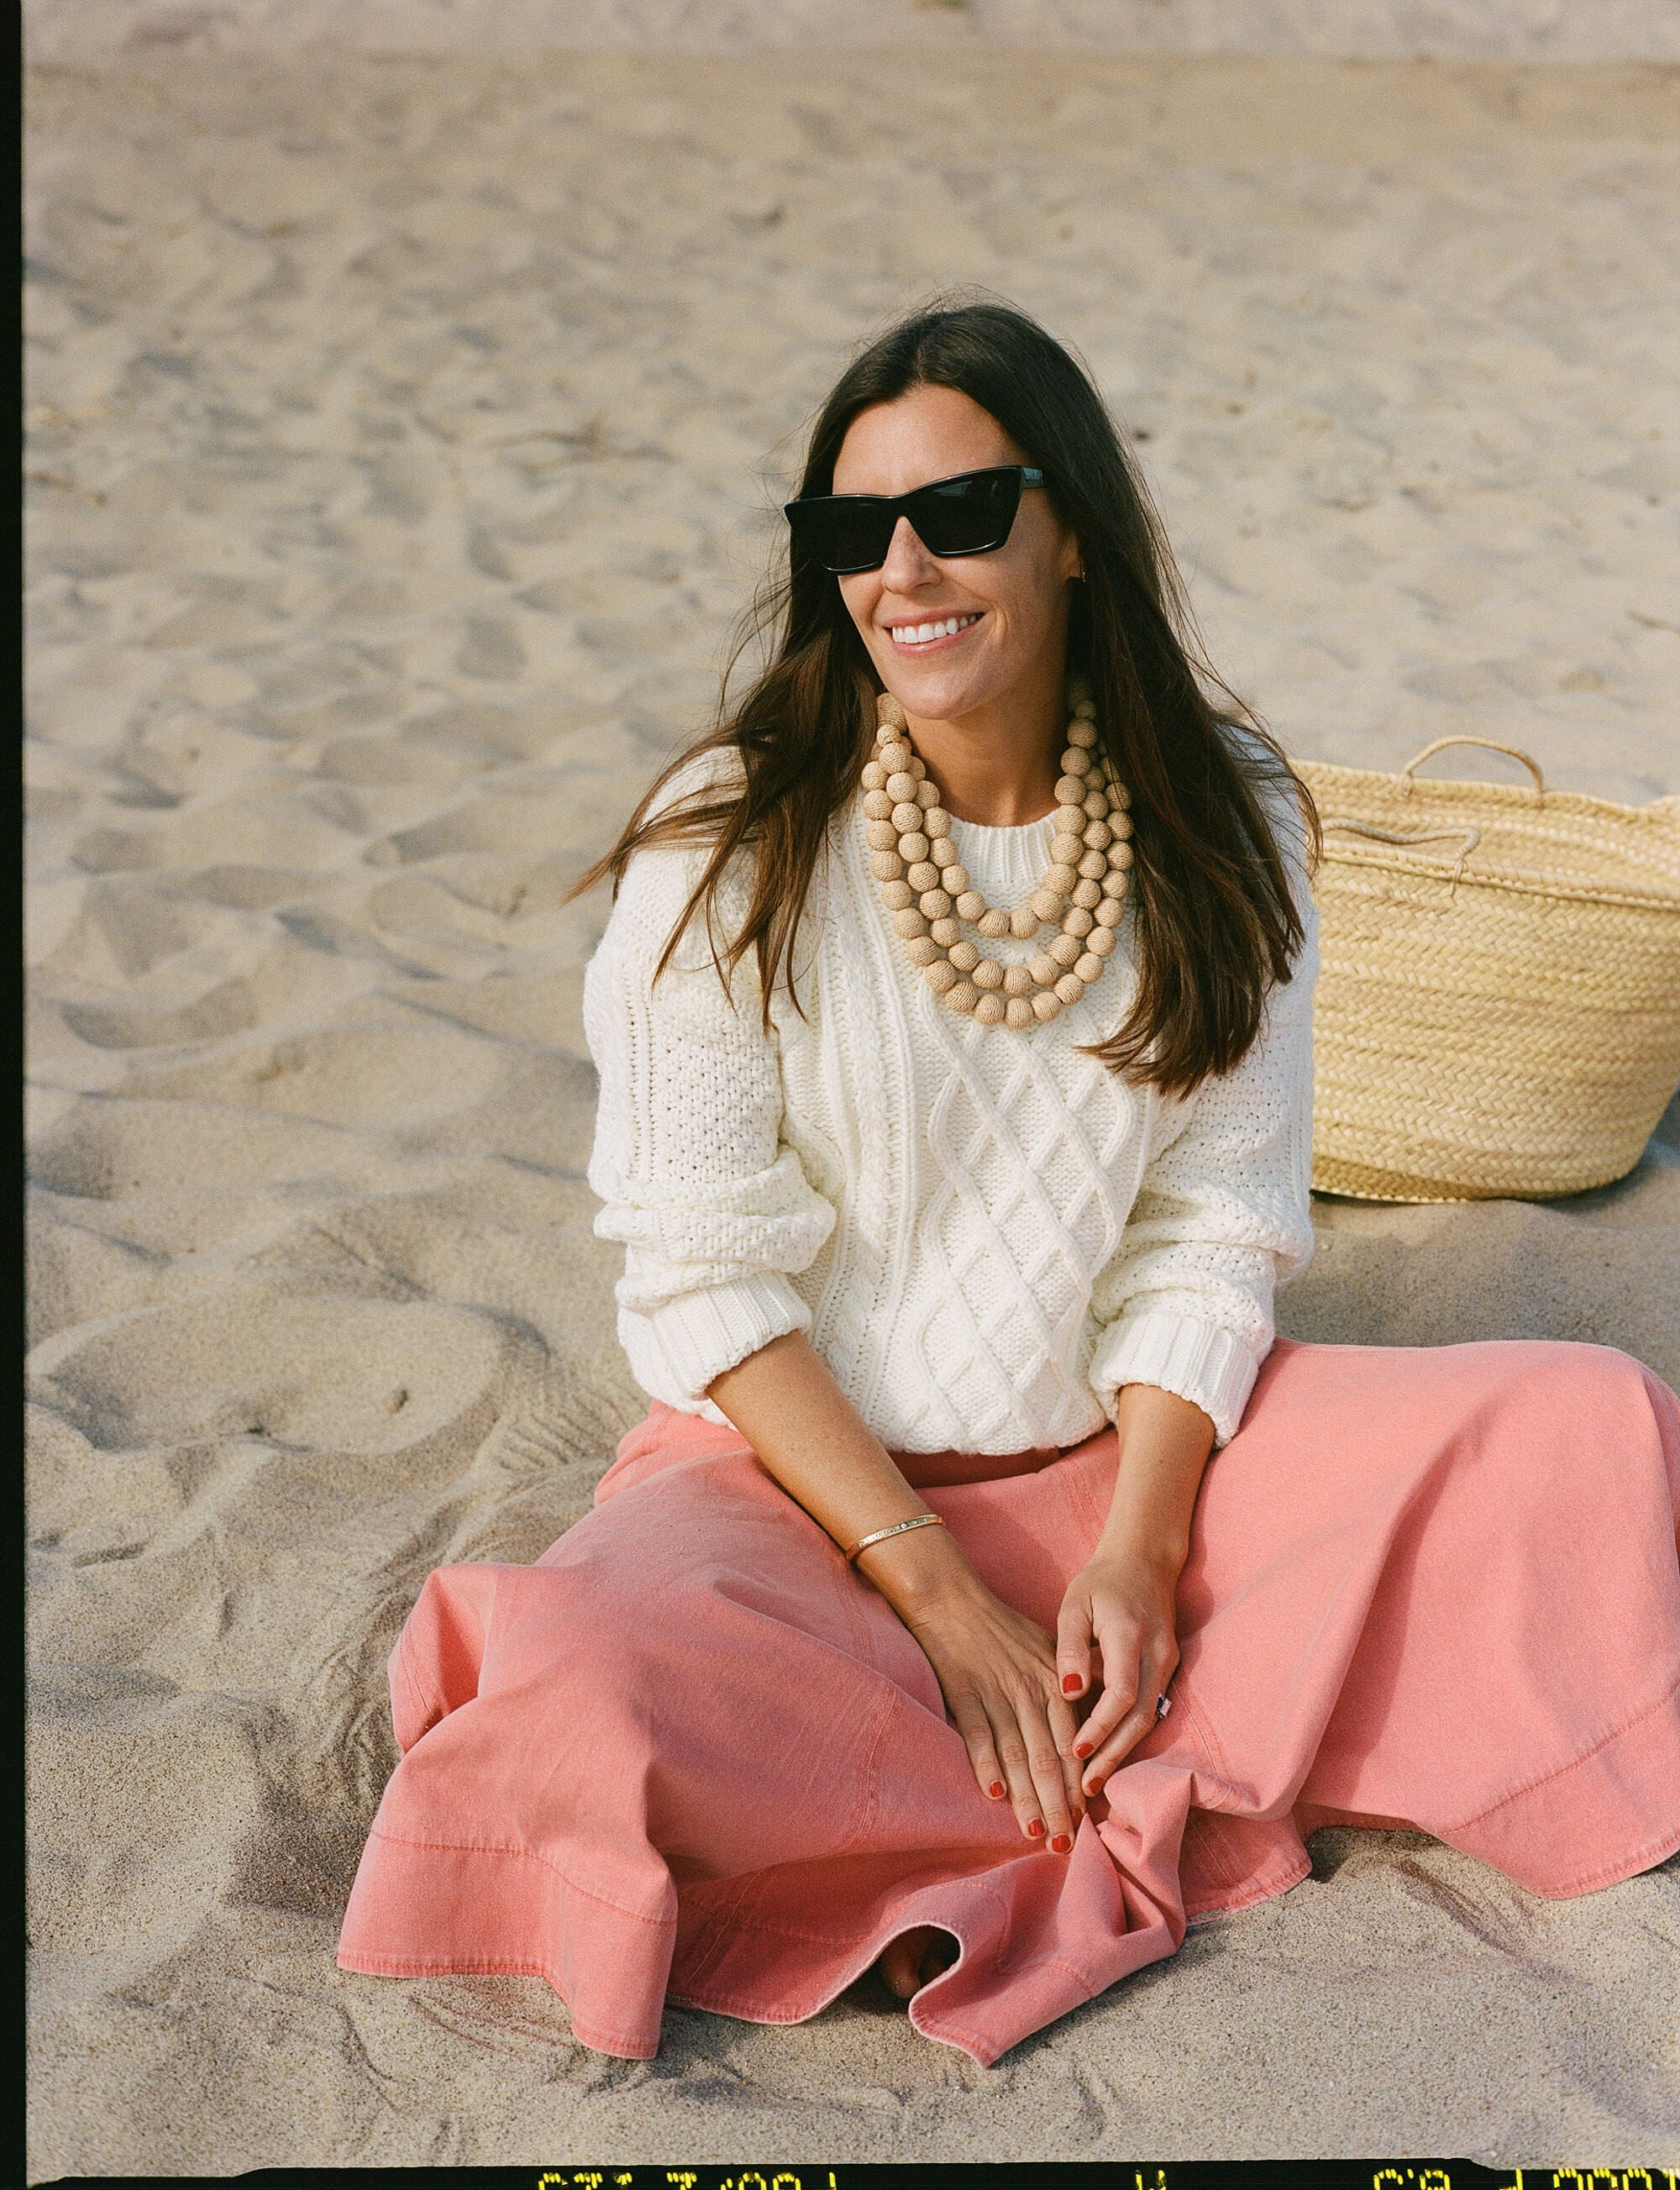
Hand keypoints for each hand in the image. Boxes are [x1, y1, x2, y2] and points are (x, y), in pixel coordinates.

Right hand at [882, 1556, 1086, 1850]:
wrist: (953, 1600)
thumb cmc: (1003, 1628)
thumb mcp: (1047, 1649)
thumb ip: (1068, 1687)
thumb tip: (1090, 1725)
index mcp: (1053, 1683)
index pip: (1072, 1743)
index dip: (1079, 1785)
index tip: (1085, 1821)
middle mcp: (1029, 1692)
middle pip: (1048, 1758)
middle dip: (1058, 1805)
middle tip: (1065, 1845)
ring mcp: (996, 1694)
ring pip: (1017, 1756)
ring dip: (1026, 1798)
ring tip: (1035, 1834)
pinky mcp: (964, 1694)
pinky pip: (978, 1736)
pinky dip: (986, 1765)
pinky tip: (994, 1795)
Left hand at [1054, 1549, 1181, 1797]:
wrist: (1144, 1561)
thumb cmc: (1101, 1583)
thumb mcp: (1074, 1606)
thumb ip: (1070, 1649)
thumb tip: (1067, 1694)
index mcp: (1130, 1636)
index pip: (1121, 1693)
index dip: (1099, 1726)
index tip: (1074, 1751)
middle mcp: (1157, 1654)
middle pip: (1140, 1717)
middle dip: (1112, 1754)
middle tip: (1085, 1787)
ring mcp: (1167, 1664)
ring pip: (1149, 1718)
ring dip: (1122, 1751)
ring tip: (1093, 1780)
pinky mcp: (1167, 1670)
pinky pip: (1151, 1708)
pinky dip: (1130, 1734)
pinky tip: (1108, 1753)